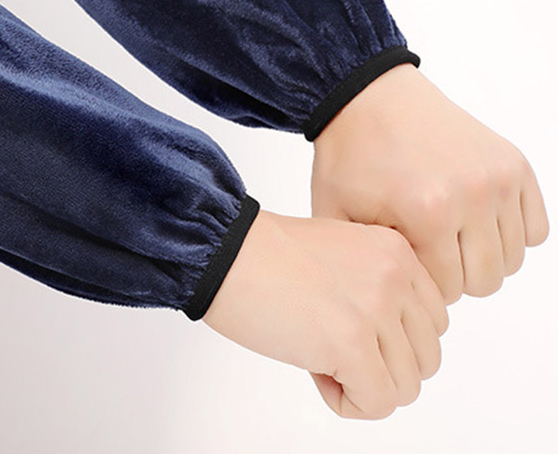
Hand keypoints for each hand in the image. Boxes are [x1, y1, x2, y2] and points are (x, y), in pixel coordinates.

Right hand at [201, 208, 448, 418]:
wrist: (223, 252)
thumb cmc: (266, 254)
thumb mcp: (344, 251)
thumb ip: (380, 285)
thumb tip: (398, 344)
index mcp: (397, 250)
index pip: (430, 323)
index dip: (387, 337)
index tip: (344, 322)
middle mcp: (396, 276)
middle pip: (423, 358)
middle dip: (379, 364)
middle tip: (328, 341)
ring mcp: (376, 310)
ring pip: (405, 387)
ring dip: (362, 383)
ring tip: (318, 351)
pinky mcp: (352, 344)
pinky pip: (376, 404)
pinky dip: (346, 401)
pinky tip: (314, 369)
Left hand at [310, 63, 548, 302]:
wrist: (367, 96)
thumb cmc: (350, 154)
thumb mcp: (337, 213)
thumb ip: (363, 264)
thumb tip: (387, 304)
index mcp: (427, 213)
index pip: (448, 291)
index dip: (423, 280)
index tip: (404, 255)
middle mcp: (470, 195)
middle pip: (485, 280)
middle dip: (455, 272)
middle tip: (426, 245)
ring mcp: (496, 178)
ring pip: (512, 259)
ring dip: (482, 253)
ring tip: (447, 230)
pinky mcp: (513, 164)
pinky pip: (535, 229)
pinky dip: (510, 231)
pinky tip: (474, 217)